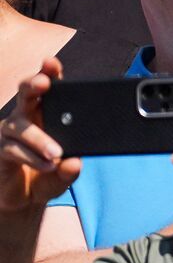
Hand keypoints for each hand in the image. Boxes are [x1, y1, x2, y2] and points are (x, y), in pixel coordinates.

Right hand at [0, 59, 80, 213]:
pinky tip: (47, 165)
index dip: (48, 74)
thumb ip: (70, 172)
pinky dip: (31, 157)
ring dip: (39, 139)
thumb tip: (74, 163)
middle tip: (44, 83)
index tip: (51, 63)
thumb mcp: (63, 176)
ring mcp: (9, 133)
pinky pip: (13, 149)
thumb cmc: (45, 177)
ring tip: (56, 154)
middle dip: (34, 84)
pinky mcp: (0, 149)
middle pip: (26, 94)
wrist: (21, 199)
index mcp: (45, 115)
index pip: (48, 90)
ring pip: (21, 126)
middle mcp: (24, 118)